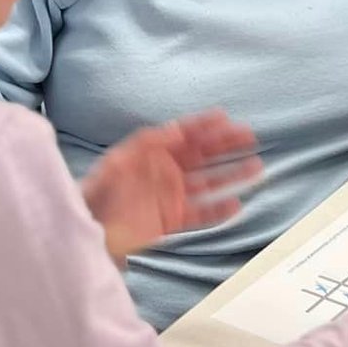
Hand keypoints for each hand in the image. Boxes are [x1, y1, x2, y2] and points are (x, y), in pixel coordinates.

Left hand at [82, 110, 260, 263]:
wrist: (90, 229)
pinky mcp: (173, 219)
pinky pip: (202, 213)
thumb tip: (176, 129)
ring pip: (209, 182)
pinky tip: (237, 204)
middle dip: (226, 145)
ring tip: (257, 167)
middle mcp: (167, 171)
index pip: (184, 134)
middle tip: (249, 136)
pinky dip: (219, 209)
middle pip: (203, 154)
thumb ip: (147, 144)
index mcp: (154, 153)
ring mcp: (172, 195)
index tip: (224, 117)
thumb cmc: (99, 191)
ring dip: (232, 174)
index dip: (204, 125)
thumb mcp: (118, 161)